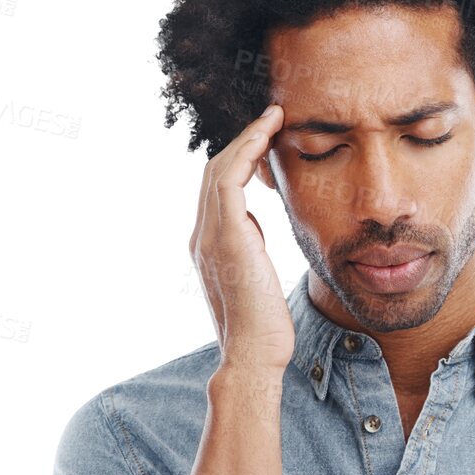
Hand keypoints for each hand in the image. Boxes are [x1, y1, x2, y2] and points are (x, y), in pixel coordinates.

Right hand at [190, 103, 294, 374]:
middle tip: (272, 118)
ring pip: (219, 169)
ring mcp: (208, 234)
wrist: (251, 356)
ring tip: (274, 118)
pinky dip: (247, 152)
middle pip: (214, 172)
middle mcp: (201, 234)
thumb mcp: (255, 277)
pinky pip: (229, 179)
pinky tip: (268, 135)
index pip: (218, 190)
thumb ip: (249, 249)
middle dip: (243, 142)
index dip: (241, 161)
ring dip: (247, 139)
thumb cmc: (263, 327)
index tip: (268, 143)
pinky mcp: (224, 236)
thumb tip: (254, 228)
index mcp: (208, 244)